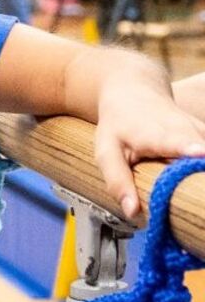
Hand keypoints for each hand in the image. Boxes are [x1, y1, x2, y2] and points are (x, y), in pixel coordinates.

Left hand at [92, 76, 204, 219]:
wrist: (134, 89)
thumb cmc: (118, 123)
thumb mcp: (106, 149)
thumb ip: (117, 179)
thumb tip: (133, 212)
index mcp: (153, 133)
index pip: (176, 141)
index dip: (190, 149)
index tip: (200, 153)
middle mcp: (182, 128)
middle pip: (203, 149)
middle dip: (202, 166)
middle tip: (201, 192)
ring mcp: (198, 129)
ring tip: (202, 190)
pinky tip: (202, 179)